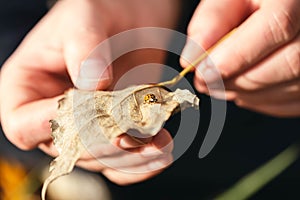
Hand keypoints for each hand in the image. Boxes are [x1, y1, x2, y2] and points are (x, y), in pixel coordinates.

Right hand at [0, 0, 177, 183]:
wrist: (131, 12)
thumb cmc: (98, 9)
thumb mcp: (84, 16)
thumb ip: (83, 46)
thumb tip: (93, 84)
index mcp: (29, 88)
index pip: (24, 125)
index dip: (53, 124)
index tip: (88, 110)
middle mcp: (56, 115)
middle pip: (71, 149)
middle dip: (105, 143)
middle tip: (133, 132)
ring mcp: (89, 126)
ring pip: (103, 160)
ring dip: (132, 157)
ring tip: (158, 145)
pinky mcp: (118, 129)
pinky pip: (124, 160)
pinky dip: (143, 161)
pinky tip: (161, 152)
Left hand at [181, 0, 299, 116]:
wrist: (280, 8)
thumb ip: (212, 21)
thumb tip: (191, 59)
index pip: (277, 27)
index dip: (237, 56)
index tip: (204, 72)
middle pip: (289, 63)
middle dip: (238, 79)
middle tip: (206, 80)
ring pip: (291, 87)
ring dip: (246, 93)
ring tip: (222, 82)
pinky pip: (293, 101)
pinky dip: (261, 101)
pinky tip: (243, 87)